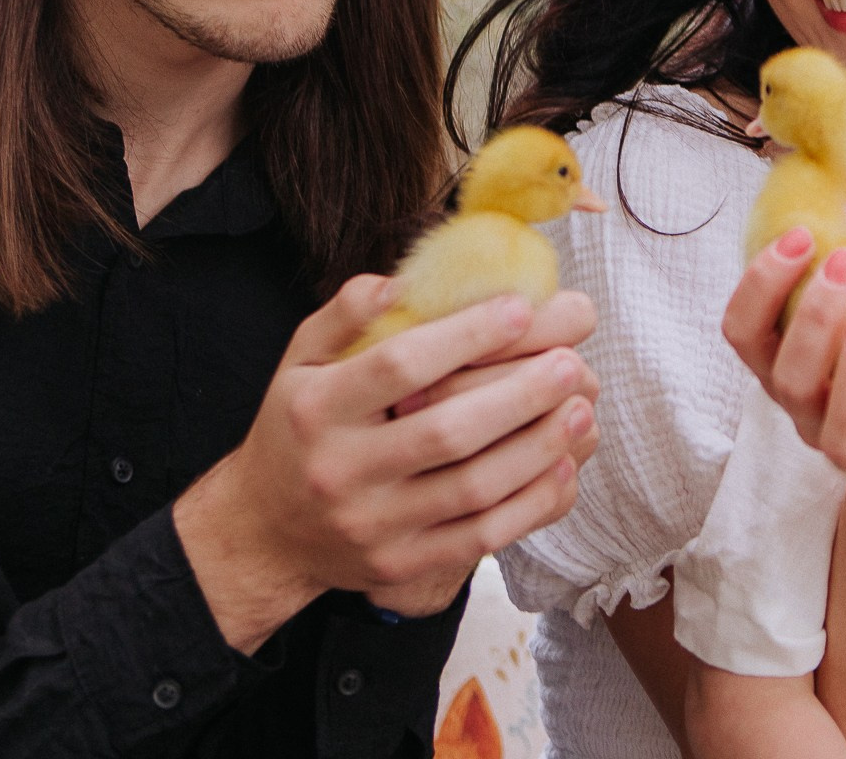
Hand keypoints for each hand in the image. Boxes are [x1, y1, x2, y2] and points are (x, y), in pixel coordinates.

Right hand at [175, 276, 597, 649]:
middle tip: (570, 362)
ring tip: (581, 408)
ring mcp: (373, 524)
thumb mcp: (298, 362)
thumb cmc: (295, 429)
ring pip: (472, 489)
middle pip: (446, 431)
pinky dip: (529, 505)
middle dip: (518, 395)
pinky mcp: (401, 565)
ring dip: (537, 448)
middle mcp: (341, 469)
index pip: (399, 366)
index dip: (465, 335)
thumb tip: (399, 280)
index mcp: (317, 408)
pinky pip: (479, 539)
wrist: (264, 532)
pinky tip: (563, 468)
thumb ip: (343, 314)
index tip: (521, 308)